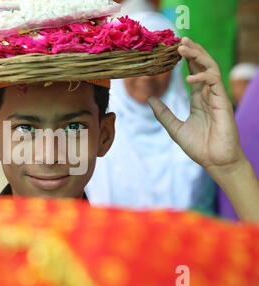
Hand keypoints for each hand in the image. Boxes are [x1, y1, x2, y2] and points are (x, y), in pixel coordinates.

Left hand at [148, 37, 246, 177]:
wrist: (215, 161)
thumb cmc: (199, 147)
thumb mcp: (175, 128)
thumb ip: (163, 113)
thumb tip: (149, 98)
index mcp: (198, 98)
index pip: (192, 72)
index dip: (185, 59)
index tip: (173, 48)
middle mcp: (207, 93)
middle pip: (202, 65)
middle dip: (192, 50)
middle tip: (179, 39)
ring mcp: (216, 96)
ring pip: (210, 67)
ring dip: (197, 55)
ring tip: (183, 47)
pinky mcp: (222, 102)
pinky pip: (214, 81)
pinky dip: (202, 76)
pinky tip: (189, 77)